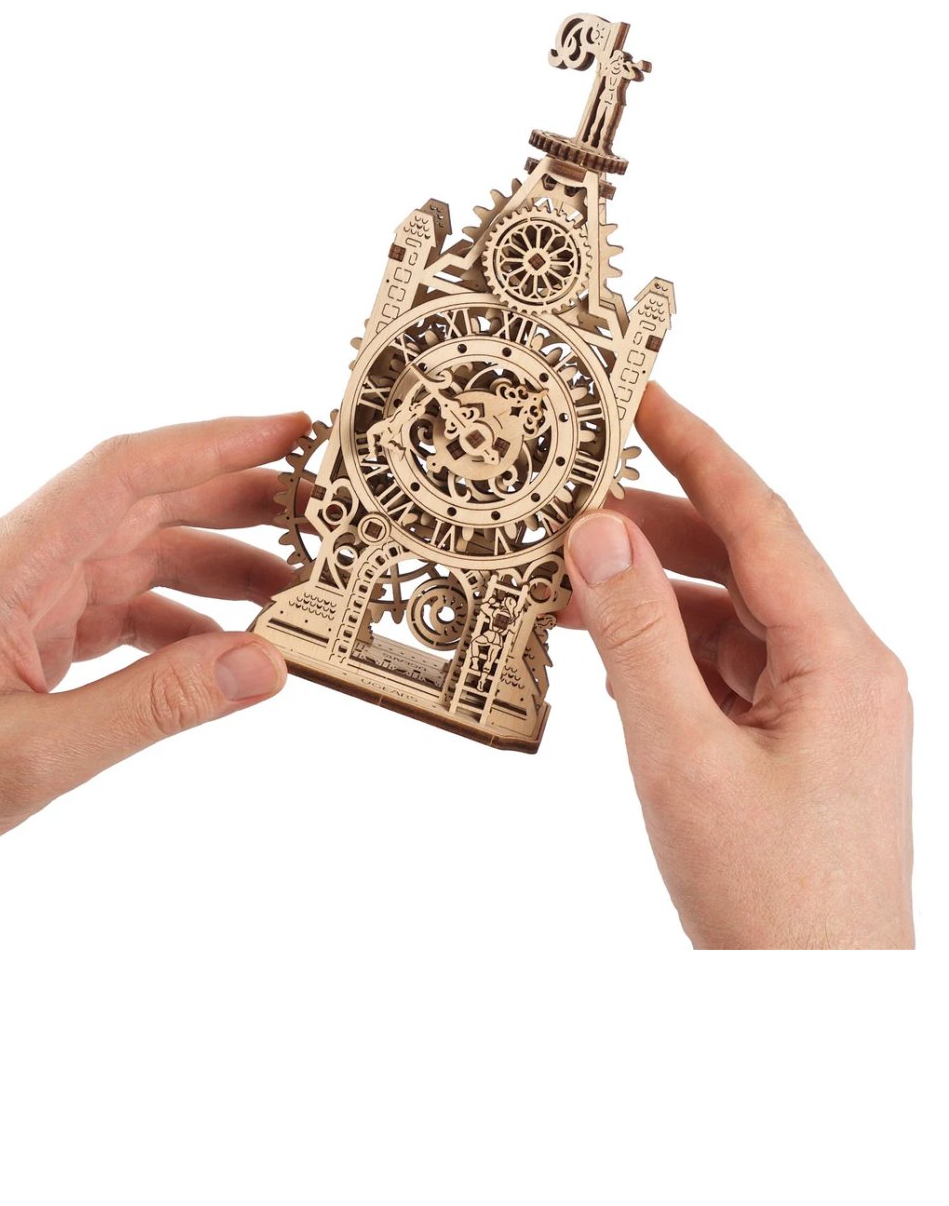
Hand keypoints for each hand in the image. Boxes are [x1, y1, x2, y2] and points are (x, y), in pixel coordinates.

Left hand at [0, 413, 307, 870]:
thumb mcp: (33, 755)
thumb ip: (154, 708)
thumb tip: (264, 666)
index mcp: (5, 565)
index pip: (120, 472)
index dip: (211, 442)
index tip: (288, 433)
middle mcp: (16, 565)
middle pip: (140, 504)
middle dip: (234, 500)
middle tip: (319, 514)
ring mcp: (20, 600)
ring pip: (136, 556)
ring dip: (214, 566)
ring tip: (290, 589)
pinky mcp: (24, 639)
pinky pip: (116, 609)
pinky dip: (177, 623)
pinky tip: (221, 652)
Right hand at [563, 385, 912, 949]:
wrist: (818, 1015)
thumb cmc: (770, 906)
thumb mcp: (683, 757)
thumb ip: (636, 636)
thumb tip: (598, 535)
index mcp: (840, 656)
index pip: (759, 515)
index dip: (694, 445)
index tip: (640, 395)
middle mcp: (843, 668)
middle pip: (742, 561)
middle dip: (652, 527)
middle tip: (567, 501)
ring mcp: (824, 708)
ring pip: (729, 615)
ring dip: (651, 597)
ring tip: (565, 584)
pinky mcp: (798, 745)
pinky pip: (727, 668)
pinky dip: (667, 652)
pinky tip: (608, 653)